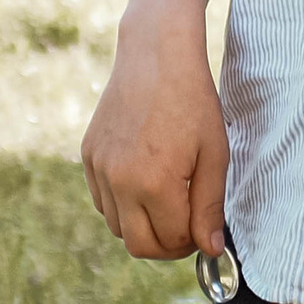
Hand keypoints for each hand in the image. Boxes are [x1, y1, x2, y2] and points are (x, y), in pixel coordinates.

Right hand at [81, 16, 228, 263]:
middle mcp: (119, 181)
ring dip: (142, 225)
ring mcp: (99, 168)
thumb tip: (212, 249)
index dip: (191, 242)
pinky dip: (122, 204)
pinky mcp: (88, 155)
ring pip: (117, 226)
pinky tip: (143, 181)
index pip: (170, 241)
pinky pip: (102, 200)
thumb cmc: (193, 101)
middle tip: (185, 228)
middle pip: (138, 245)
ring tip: (167, 200)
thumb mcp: (215, 154)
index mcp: (154, 183)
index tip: (203, 229)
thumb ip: (210, 207)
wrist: (155, 54)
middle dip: (165, 245)